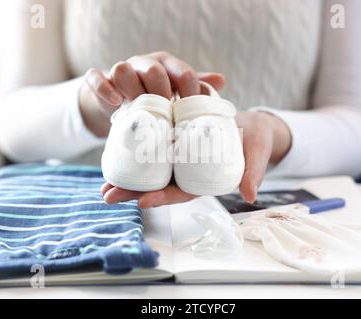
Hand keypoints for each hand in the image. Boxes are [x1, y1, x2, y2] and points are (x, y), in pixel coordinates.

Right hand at [79, 51, 224, 136]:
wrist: (120, 101)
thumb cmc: (155, 97)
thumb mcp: (177, 92)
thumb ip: (196, 86)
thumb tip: (221, 80)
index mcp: (166, 65)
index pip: (183, 73)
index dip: (190, 94)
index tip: (192, 115)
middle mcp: (144, 64)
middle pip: (153, 70)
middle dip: (161, 94)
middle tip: (166, 114)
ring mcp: (120, 71)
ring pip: (122, 69)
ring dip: (132, 90)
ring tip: (139, 109)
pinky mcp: (100, 81)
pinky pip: (96, 78)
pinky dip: (104, 89)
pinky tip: (115, 102)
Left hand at [102, 111, 291, 207]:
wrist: (251, 124)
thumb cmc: (256, 141)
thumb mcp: (257, 153)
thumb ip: (252, 172)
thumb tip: (250, 194)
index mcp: (204, 180)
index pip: (181, 193)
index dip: (163, 198)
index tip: (143, 201)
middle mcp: (187, 170)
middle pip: (159, 184)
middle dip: (133, 191)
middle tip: (108, 195)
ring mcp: (179, 156)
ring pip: (151, 168)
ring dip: (127, 175)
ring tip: (103, 182)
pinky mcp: (175, 139)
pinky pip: (153, 146)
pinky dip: (135, 150)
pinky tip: (114, 151)